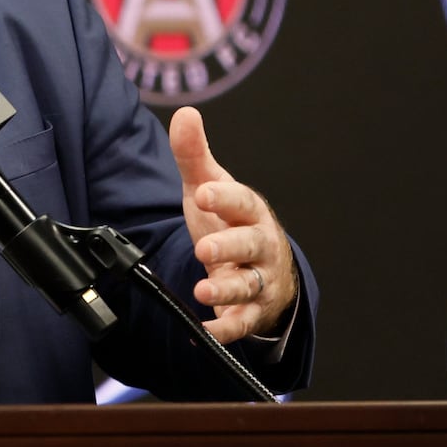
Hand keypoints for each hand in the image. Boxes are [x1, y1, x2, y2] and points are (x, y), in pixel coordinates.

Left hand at [168, 106, 295, 343]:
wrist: (261, 265)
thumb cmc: (230, 221)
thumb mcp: (210, 188)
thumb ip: (193, 155)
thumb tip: (185, 114)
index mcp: (248, 212)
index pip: (240, 201)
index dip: (224, 197)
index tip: (203, 192)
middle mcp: (259, 246)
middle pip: (249, 245)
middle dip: (228, 247)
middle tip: (203, 248)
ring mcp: (259, 279)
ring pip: (249, 286)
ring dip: (227, 290)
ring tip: (202, 292)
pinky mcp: (252, 310)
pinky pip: (243, 322)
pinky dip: (226, 328)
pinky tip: (207, 331)